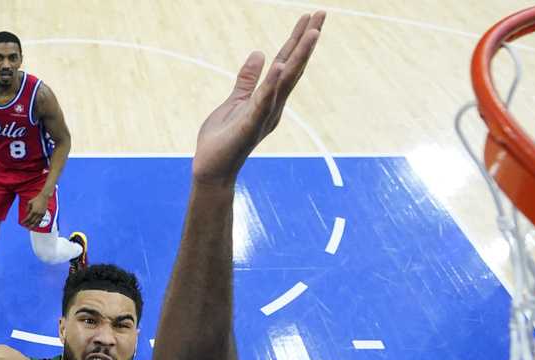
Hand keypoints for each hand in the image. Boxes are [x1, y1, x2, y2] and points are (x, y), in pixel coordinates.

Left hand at [21, 189, 50, 228]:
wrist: (44, 197)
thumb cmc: (36, 199)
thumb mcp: (29, 202)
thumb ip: (27, 208)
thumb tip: (26, 213)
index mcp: (33, 211)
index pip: (28, 218)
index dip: (25, 221)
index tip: (22, 223)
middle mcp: (37, 214)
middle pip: (32, 221)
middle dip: (28, 224)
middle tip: (25, 227)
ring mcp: (41, 214)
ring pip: (37, 222)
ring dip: (33, 226)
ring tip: (30, 228)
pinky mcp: (43, 214)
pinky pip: (40, 220)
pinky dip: (37, 223)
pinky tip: (35, 225)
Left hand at [192, 12, 323, 185]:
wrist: (212, 168)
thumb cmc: (223, 139)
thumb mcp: (235, 101)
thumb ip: (247, 79)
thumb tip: (259, 53)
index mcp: (269, 99)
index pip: (285, 64)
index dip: (297, 41)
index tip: (311, 18)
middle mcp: (273, 106)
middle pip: (292, 67)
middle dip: (306, 41)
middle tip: (322, 15)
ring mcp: (264, 115)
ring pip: (284, 82)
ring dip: (298, 57)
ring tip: (311, 33)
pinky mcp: (250, 125)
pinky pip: (262, 102)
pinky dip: (271, 84)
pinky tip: (279, 66)